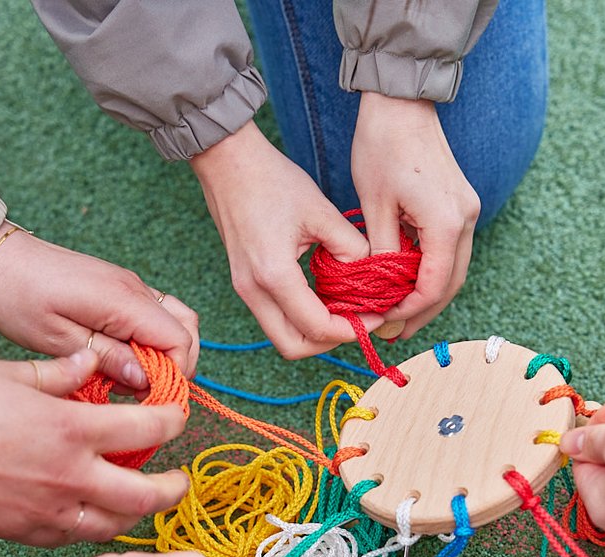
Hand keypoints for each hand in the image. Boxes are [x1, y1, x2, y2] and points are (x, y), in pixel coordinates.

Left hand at [0, 226, 198, 387]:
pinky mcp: (120, 287)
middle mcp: (134, 288)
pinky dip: (150, 339)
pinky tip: (121, 356)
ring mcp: (130, 285)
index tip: (146, 396)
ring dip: (164, 352)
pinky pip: (154, 314)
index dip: (172, 374)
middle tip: (139, 390)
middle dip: (174, 365)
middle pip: (187, 329)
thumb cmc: (18, 298)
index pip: (179, 340)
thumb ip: (107, 358)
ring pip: (175, 320)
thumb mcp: (57, 339)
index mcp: (123, 300)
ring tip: (130, 375)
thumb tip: (146, 378)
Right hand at [0, 351, 188, 544]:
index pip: (148, 429)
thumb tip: (94, 361)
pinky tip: (95, 513)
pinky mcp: (30, 533)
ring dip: (137, 514)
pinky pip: (78, 538)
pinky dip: (95, 527)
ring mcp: (52, 511)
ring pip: (116, 524)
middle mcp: (72, 476)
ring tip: (141, 501)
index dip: (172, 421)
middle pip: (147, 495)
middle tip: (179, 481)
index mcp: (73, 429)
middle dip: (173, 488)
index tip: (176, 417)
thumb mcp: (13, 374)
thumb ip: (63, 372)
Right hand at [189, 122, 375, 358]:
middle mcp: (254, 290)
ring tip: (345, 309)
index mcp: (274, 275)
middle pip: (294, 346)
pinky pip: (274, 317)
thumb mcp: (321, 211)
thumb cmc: (271, 179)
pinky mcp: (244, 282)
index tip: (377, 316)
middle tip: (360, 321)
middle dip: (330, 342)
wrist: (227, 161)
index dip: (352, 329)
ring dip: (315, 331)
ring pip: (282, 335)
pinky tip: (324, 295)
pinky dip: (301, 317)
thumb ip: (350, 247)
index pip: (317, 327)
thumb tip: (369, 274)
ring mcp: (244, 289)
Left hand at [351, 94, 479, 339]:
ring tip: (400, 315)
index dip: (409, 311)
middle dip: (423, 311)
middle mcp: (466, 219)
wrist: (401, 104)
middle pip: (451, 284)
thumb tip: (382, 289)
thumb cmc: (382, 147)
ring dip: (429, 294)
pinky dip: (431, 271)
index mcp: (446, 223)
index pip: (433, 286)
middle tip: (394, 332)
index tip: (384, 323)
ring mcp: (467, 211)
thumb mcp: (375, 206)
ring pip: (454, 269)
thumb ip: (383, 252)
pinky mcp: (459, 204)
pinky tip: (408, 283)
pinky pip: (450, 250)